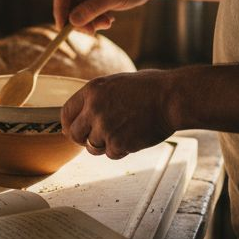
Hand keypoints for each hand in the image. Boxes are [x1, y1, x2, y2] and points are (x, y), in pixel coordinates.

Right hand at [53, 0, 155, 33]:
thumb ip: (91, 9)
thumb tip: (72, 21)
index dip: (60, 11)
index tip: (64, 29)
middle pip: (70, 0)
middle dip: (78, 18)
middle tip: (91, 32)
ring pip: (79, 5)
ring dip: (89, 19)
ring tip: (107, 24)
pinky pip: (88, 6)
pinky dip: (96, 16)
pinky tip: (109, 19)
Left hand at [60, 70, 176, 159]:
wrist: (172, 98)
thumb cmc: (150, 88)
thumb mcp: (116, 84)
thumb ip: (98, 98)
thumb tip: (84, 114)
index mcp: (92, 90)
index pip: (66, 113)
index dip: (69, 124)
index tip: (74, 130)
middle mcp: (94, 109)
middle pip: (74, 134)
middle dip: (83, 139)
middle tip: (95, 139)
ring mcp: (105, 127)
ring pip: (93, 147)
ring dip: (105, 145)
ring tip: (123, 133)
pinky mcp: (119, 143)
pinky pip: (111, 154)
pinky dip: (121, 150)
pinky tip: (133, 137)